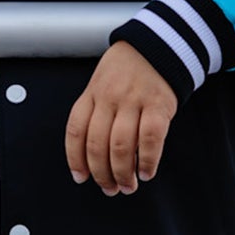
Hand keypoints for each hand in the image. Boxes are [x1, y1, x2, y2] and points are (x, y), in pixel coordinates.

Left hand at [64, 41, 177, 195]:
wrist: (157, 46)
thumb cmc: (126, 70)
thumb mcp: (100, 84)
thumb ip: (95, 113)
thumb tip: (91, 155)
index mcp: (91, 94)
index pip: (75, 131)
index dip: (75, 159)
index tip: (80, 177)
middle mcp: (109, 98)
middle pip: (97, 145)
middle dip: (102, 174)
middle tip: (109, 188)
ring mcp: (134, 100)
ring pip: (122, 146)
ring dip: (123, 173)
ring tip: (128, 185)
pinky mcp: (158, 104)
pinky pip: (150, 139)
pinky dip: (148, 161)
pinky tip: (147, 172)